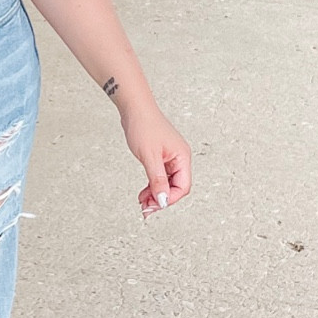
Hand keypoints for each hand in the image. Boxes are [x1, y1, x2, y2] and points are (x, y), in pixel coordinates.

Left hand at [120, 98, 191, 217]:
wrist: (135, 109)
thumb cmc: (144, 126)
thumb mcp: (150, 157)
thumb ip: (157, 180)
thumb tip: (163, 200)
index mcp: (182, 157)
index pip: (183, 186)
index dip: (169, 199)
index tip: (155, 206)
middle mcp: (179, 158)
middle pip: (176, 187)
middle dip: (162, 199)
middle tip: (146, 208)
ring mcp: (170, 158)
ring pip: (167, 184)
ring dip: (156, 195)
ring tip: (143, 202)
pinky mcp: (161, 157)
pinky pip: (160, 177)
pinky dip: (152, 186)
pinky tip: (143, 192)